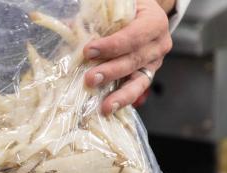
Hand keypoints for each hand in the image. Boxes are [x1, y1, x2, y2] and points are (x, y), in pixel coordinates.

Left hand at [83, 0, 172, 114]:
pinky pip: (136, 90)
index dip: (112, 45)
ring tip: (105, 107)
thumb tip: (68, 29)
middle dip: (111, 72)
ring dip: (120, 95)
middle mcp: (158, 44)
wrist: (144, 15)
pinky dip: (122, 100)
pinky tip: (109, 108)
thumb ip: (98, 16)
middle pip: (134, 61)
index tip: (88, 51)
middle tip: (90, 79)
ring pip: (139, 81)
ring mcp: (154, 63)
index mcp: (154, 22)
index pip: (133, 36)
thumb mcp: (117, 5)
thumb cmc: (128, 9)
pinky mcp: (146, 75)